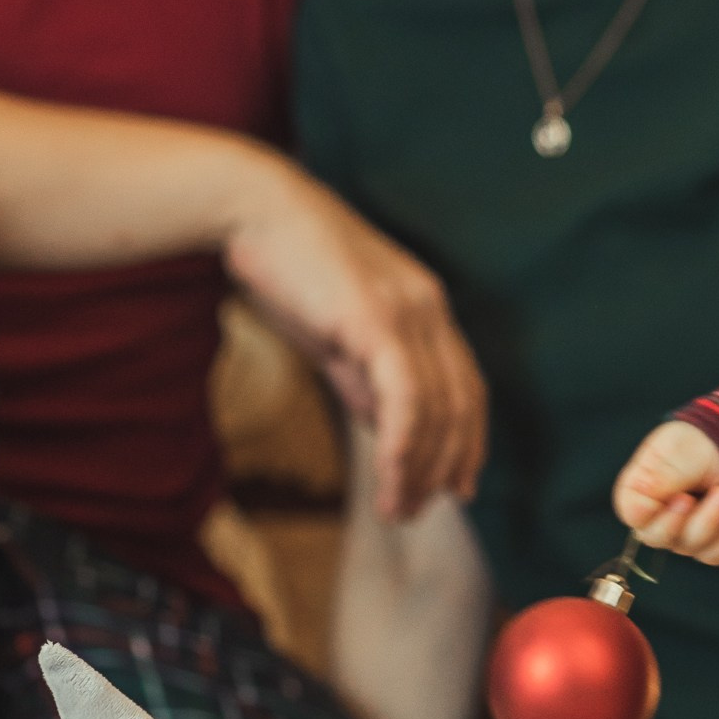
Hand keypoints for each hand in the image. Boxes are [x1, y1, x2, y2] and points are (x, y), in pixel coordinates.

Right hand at [224, 156, 484, 521]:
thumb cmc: (283, 265)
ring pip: (435, 409)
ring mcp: (408, 311)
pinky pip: (405, 397)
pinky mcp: (376, 318)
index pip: (465, 386)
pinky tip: (388, 480)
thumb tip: (384, 427)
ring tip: (397, 510)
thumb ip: (361, 378)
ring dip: (420, 469)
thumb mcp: (331, 332)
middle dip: (446, 465)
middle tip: (420, 509)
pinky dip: (403, 447)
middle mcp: (429, 307)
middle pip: (460, 403)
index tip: (457, 486)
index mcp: (426, 306)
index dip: (467, 441)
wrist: (251, 208)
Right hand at [614, 419, 718, 563]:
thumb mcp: (676, 450)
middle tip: (711, 494)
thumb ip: (657, 478)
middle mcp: (658, 517)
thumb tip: (638, 508)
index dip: (653, 512)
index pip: (632, 515)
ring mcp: (684, 534)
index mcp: (640, 489)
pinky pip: (717, 555)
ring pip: (691, 548)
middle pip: (657, 538)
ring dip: (714, 520)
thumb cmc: (700, 443)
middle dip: (686, 518)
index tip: (680, 496)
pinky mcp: (712, 544)